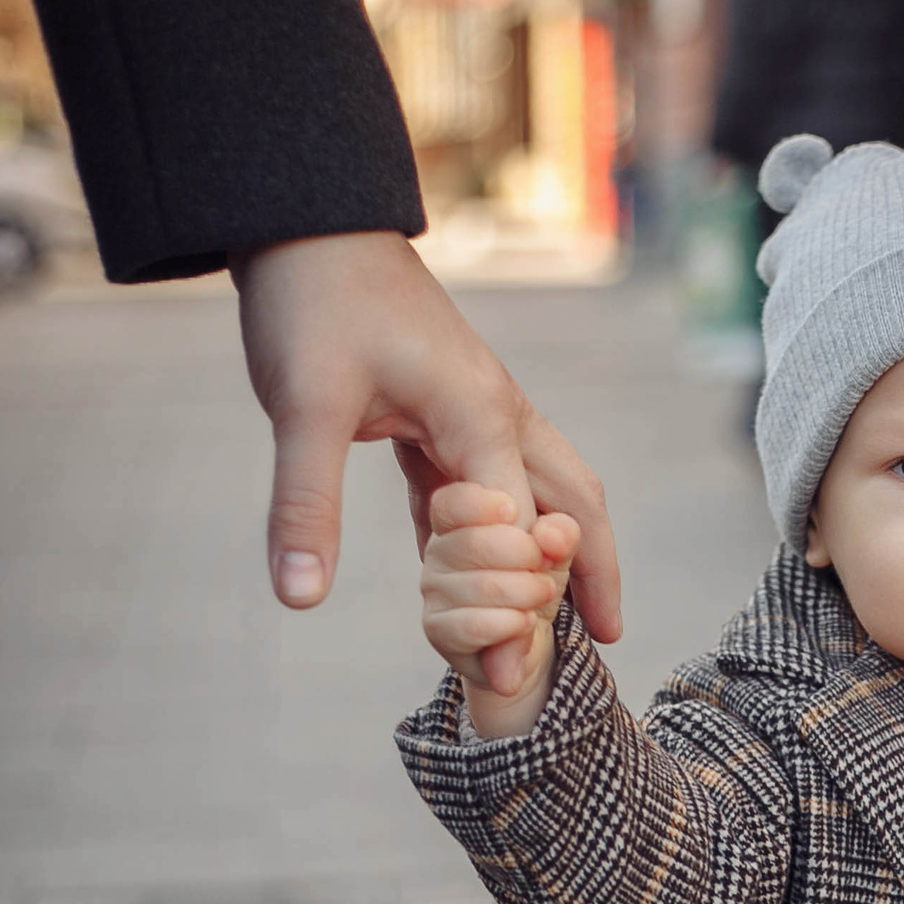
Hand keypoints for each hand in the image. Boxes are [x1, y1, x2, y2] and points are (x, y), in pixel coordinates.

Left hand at [231, 232, 619, 656]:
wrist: (308, 223)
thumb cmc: (314, 304)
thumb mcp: (303, 407)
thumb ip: (305, 504)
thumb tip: (298, 595)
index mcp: (481, 416)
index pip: (519, 530)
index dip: (515, 608)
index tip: (507, 680)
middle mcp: (500, 415)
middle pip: (573, 504)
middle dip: (592, 573)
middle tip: (605, 641)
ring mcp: (481, 410)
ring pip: (546, 490)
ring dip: (560, 551)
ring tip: (570, 614)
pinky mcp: (449, 408)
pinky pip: (494, 481)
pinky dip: (503, 529)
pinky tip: (483, 570)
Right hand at [420, 481, 580, 738]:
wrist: (528, 642)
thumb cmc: (535, 582)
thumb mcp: (557, 552)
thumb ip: (560, 535)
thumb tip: (551, 536)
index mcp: (460, 519)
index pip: (451, 503)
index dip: (480, 505)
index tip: (513, 510)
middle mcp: (439, 550)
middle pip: (474, 544)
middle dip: (527, 557)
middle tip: (546, 568)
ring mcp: (434, 590)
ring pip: (482, 586)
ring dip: (527, 594)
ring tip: (542, 595)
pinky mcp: (437, 629)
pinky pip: (474, 625)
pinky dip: (511, 624)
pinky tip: (525, 621)